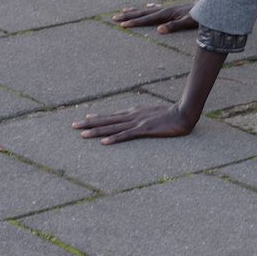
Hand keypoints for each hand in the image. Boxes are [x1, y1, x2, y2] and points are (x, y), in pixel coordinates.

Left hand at [72, 103, 198, 143]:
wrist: (184, 112)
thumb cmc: (171, 114)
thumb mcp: (153, 113)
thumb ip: (143, 116)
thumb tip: (136, 117)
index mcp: (134, 112)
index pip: (112, 115)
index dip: (97, 117)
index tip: (85, 117)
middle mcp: (132, 116)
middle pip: (107, 120)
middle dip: (89, 123)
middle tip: (73, 125)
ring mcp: (137, 123)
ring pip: (112, 127)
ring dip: (96, 131)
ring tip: (82, 134)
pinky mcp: (144, 130)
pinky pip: (126, 135)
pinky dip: (114, 139)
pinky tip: (104, 143)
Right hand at [111, 3, 197, 33]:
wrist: (212, 6)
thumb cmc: (201, 16)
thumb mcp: (189, 23)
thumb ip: (174, 26)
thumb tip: (159, 30)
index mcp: (167, 13)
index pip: (147, 19)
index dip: (134, 23)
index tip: (121, 25)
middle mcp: (166, 9)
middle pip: (143, 13)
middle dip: (128, 16)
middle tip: (113, 17)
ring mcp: (170, 8)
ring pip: (148, 10)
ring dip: (136, 11)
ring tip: (123, 10)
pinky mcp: (175, 9)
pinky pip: (158, 8)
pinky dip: (150, 8)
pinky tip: (147, 6)